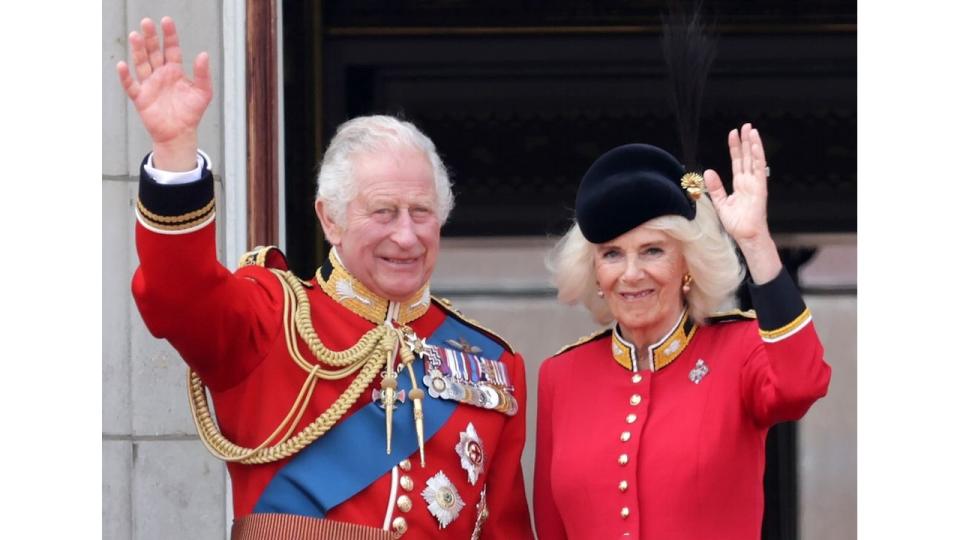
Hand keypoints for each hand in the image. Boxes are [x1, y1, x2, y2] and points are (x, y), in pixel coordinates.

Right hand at [116, 17, 211, 170]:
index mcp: (175, 70)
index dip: (169, 35)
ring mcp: (149, 84)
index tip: (166, 21)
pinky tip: (123, 65)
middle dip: (150, 38)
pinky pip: (131, 85)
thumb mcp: (203, 93)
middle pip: (153, 52)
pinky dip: (125, 76)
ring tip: (135, 36)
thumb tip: (204, 54)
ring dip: (138, 50)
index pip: (171, 48)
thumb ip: (203, 74)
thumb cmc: (191, 113)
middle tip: (146, 22)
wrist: (180, 134)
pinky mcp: (141, 98)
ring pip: (141, 64)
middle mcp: (160, 74)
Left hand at [704, 123, 780, 282]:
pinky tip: (755, 145)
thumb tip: (707, 172)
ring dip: (753, 144)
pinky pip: (759, 169)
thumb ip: (715, 187)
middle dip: (745, 141)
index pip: (738, 162)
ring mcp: (756, 184)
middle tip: (744, 126)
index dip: (735, 148)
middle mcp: (749, 182)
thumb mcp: (720, 203)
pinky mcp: (760, 188)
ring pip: (755, 160)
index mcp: (741, 185)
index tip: (733, 134)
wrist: (745, 236)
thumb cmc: (736, 223)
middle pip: (747, 157)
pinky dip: (758, 156)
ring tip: (751, 130)